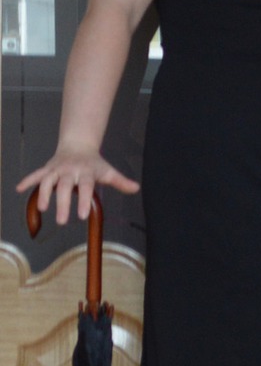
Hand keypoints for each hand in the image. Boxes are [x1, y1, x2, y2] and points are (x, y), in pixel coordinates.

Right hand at [16, 148, 139, 224]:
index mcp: (86, 173)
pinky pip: (35, 174)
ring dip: (43, 193)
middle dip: (63, 203)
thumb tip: (136, 188)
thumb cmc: (94, 163)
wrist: (78, 144)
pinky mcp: (47, 169)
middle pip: (65, 187)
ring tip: (42, 208)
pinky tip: (18, 189)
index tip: (82, 216)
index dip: (84, 200)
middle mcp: (70, 171)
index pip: (86, 188)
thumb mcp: (107, 171)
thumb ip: (120, 181)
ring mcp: (57, 170)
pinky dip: (27, 180)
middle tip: (61, 221)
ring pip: (48, 180)